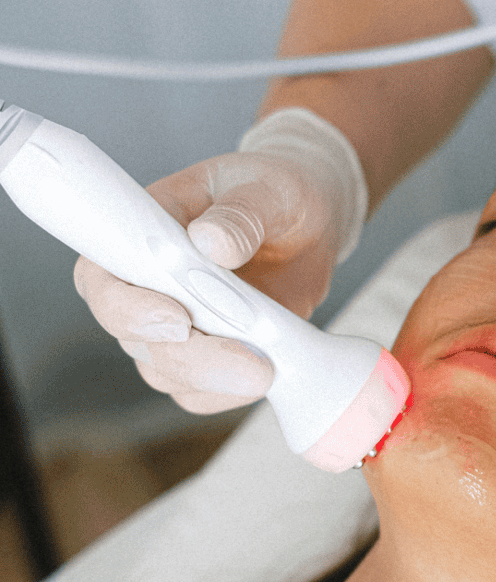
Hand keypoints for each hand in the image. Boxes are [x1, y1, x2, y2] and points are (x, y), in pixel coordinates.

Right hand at [74, 111, 366, 413]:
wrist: (308, 225)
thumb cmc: (273, 194)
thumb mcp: (267, 188)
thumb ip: (240, 213)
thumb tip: (211, 242)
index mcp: (140, 235)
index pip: (100, 279)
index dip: (125, 307)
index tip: (177, 318)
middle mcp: (146, 287)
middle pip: (135, 341)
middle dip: (192, 358)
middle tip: (251, 364)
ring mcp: (175, 327)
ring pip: (167, 374)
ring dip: (217, 378)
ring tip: (271, 364)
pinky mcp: (208, 355)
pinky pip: (202, 392)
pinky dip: (234, 391)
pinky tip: (271, 372)